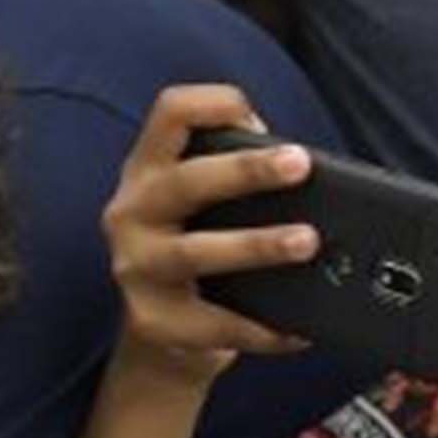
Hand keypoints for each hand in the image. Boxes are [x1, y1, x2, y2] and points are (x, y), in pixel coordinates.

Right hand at [101, 84, 317, 378]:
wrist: (161, 332)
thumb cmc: (198, 250)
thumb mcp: (203, 205)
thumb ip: (237, 175)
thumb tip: (301, 164)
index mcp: (149, 171)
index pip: (169, 115)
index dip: (213, 105)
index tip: (254, 118)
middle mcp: (132, 212)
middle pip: (183, 182)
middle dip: (244, 170)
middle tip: (300, 166)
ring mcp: (136, 267)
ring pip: (192, 253)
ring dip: (254, 245)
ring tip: (306, 242)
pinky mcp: (153, 320)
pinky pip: (213, 324)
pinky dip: (260, 327)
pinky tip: (297, 328)